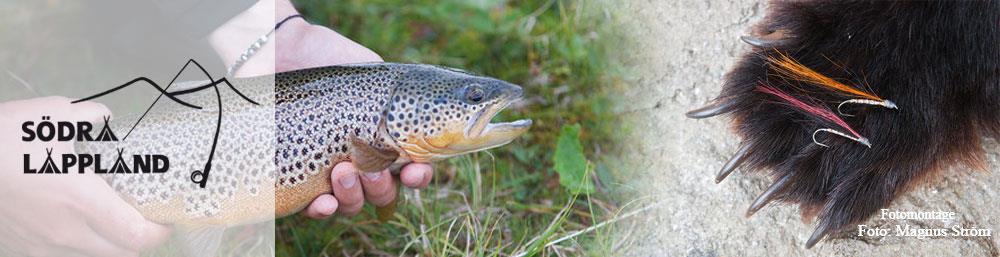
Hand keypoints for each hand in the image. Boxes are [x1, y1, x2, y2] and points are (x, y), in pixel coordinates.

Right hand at [0, 96, 170, 256]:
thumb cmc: (2, 138)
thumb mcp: (50, 114)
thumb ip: (88, 117)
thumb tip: (105, 117)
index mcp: (81, 201)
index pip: (137, 234)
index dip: (160, 231)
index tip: (166, 218)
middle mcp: (67, 232)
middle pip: (123, 253)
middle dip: (139, 239)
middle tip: (142, 218)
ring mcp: (43, 247)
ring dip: (109, 244)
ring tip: (108, 220)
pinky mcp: (22, 250)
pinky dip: (79, 247)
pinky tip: (74, 223)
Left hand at [208, 0, 434, 218]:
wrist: (285, 54)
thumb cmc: (333, 63)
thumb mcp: (379, 78)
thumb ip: (407, 105)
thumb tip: (435, 125)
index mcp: (386, 141)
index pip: (411, 171)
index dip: (418, 178)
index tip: (414, 172)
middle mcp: (362, 161)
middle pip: (383, 193)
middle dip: (382, 187)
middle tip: (371, 169)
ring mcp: (330, 173)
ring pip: (353, 204)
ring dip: (354, 195)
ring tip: (342, 172)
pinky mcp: (299, 179)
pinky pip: (315, 209)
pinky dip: (323, 211)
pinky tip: (323, 202)